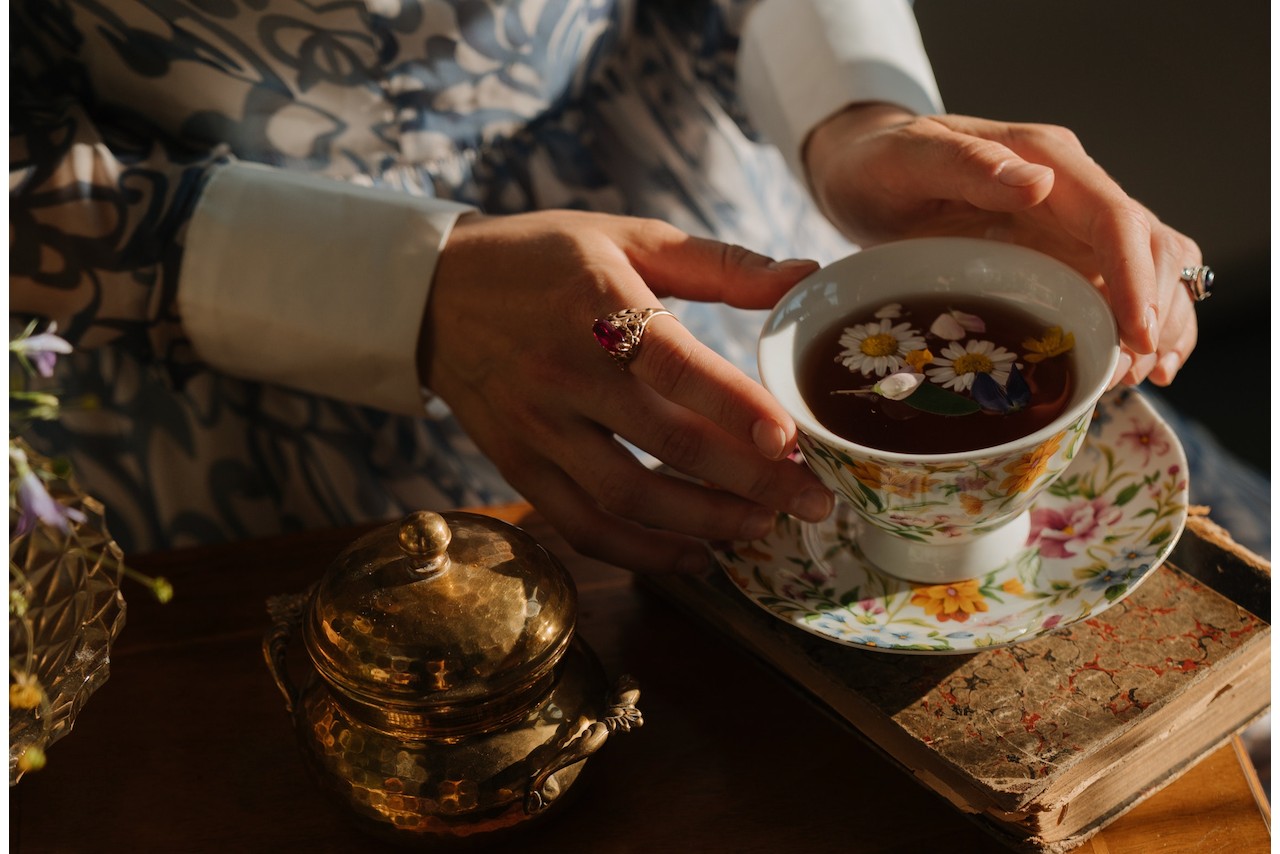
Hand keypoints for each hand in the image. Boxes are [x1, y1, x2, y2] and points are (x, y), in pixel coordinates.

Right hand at [420, 210, 834, 572]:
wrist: (434, 293)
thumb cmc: (545, 258)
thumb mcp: (628, 237)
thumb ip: (719, 263)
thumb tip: (805, 276)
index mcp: (597, 303)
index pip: (674, 364)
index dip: (734, 406)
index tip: (790, 439)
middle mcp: (563, 371)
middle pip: (664, 443)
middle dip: (747, 480)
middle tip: (810, 500)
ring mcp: (537, 426)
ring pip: (625, 496)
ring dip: (701, 522)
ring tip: (762, 526)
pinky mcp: (518, 464)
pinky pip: (580, 524)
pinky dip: (639, 552)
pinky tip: (694, 558)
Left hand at [803, 103, 1201, 386]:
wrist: (864, 168)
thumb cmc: (880, 161)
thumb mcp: (907, 159)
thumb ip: (966, 164)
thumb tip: (1037, 183)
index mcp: (1046, 158)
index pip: (1113, 216)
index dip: (1136, 277)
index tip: (1137, 334)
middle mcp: (1072, 190)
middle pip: (1151, 245)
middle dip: (1153, 311)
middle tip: (1123, 374)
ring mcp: (1071, 225)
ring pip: (1152, 269)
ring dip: (1160, 323)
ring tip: (1133, 379)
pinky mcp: (1063, 257)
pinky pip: (1123, 288)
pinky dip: (1143, 326)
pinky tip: (1142, 368)